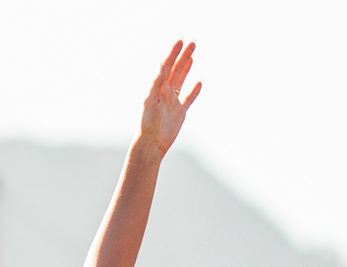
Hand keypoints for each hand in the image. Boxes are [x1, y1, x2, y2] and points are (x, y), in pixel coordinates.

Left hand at [137, 40, 200, 155]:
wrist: (151, 144)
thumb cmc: (147, 124)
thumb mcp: (150, 101)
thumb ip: (156, 84)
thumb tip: (162, 66)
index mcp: (157, 87)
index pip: (167, 66)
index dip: (174, 53)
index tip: (181, 41)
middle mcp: (165, 92)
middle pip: (176, 70)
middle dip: (183, 56)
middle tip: (192, 43)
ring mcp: (173, 102)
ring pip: (181, 80)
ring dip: (187, 68)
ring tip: (192, 56)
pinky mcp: (180, 113)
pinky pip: (188, 99)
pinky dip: (194, 91)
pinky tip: (199, 83)